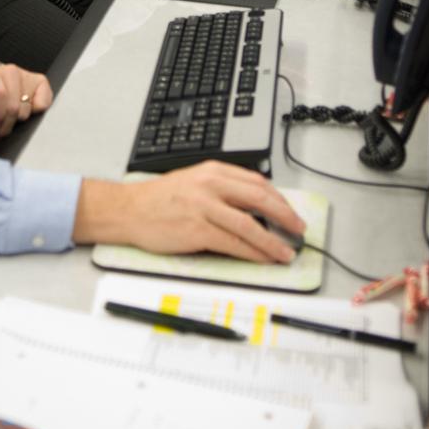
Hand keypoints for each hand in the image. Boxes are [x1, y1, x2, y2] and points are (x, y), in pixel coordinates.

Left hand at [0, 64, 51, 138]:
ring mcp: (26, 75)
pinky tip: (26, 111)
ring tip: (10, 121)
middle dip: (7, 124)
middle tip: (0, 131)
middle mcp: (10, 71)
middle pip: (14, 105)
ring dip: (18, 120)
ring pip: (26, 108)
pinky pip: (44, 102)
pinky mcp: (40, 82)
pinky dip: (36, 111)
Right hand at [73, 161, 304, 262]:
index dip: (279, 199)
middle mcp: (210, 185)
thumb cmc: (160, 199)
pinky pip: (233, 243)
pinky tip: (263, 259)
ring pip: (249, 225)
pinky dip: (252, 252)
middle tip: (299, 230)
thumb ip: (222, 189)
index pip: (256, 182)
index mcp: (212, 170)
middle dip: (285, 216)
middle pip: (259, 199)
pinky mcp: (197, 230)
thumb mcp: (194, 182)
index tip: (291, 212)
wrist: (129, 210)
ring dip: (273, 241)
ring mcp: (204, 207)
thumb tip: (254, 207)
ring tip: (286, 253)